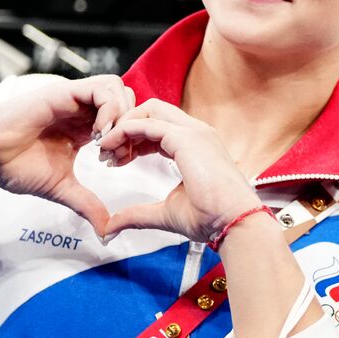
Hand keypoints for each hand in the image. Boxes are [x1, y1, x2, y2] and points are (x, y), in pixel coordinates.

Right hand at [0, 75, 135, 236]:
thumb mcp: (61, 188)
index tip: (119, 163)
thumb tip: (106, 232)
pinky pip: (102, 88)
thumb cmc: (15, 167)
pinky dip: (110, 110)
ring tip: (107, 144)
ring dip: (122, 117)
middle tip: (117, 153)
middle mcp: (83, 109)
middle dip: (131, 126)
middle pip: (128, 100)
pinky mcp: (64, 91)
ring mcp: (75, 98)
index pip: (127, 119)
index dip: (132, 139)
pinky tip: (97, 135)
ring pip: (118, 89)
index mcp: (86, 126)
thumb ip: (87, 204)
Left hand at [97, 99, 260, 243]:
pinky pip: (146, 123)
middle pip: (152, 111)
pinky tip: (110, 146)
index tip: (115, 159)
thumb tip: (111, 227)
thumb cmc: (211, 218)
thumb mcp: (165, 213)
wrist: (233, 221)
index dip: (133, 138)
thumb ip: (137, 214)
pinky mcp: (187, 138)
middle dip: (125, 125)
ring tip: (105, 149)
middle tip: (106, 150)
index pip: (159, 127)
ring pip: (149, 110)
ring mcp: (194, 132)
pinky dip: (123, 130)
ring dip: (122, 125)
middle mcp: (197, 133)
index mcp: (197, 146)